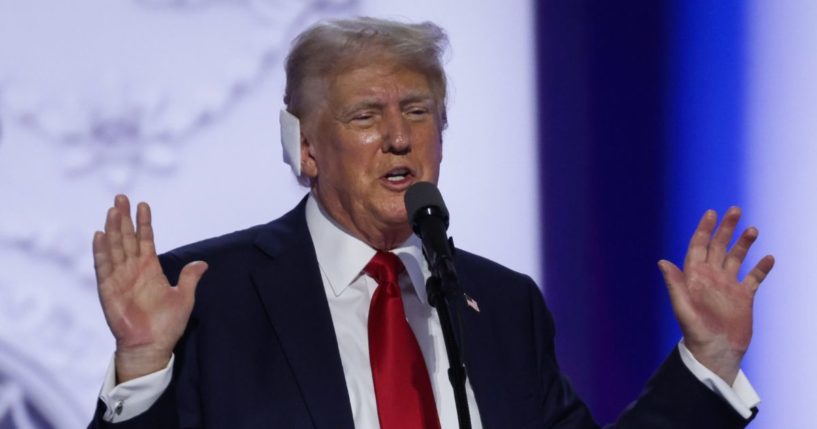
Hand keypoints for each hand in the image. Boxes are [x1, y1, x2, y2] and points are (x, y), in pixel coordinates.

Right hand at [93, 195, 207, 382]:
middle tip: (120, 197)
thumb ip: (189, 278)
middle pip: (127, 238)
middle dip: (124, 218)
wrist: (152, 347)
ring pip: (115, 248)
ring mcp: (119, 278)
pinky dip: (101, 251)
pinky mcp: (108, 290)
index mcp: (150, 269)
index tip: (143, 204)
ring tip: (112, 209)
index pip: (146, 240)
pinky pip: (103, 267)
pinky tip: (99, 235)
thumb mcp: (184, 298)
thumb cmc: (167, 325)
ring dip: (113, 229)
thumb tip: (203, 263)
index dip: (144, 222)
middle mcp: (133, 270)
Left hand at [658, 207, 773, 384]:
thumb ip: (674, 284)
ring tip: (752, 229)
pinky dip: (761, 268)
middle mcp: (711, 277)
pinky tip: (768, 258)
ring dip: (744, 243)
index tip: (711, 213)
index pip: (699, 246)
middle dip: (726, 229)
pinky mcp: (743, 297)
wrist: (715, 353)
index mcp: (695, 277)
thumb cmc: (695, 333)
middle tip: (735, 210)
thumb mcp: (683, 308)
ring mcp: (728, 286)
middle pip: (719, 247)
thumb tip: (661, 261)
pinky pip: (754, 278)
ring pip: (737, 258)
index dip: (704, 230)